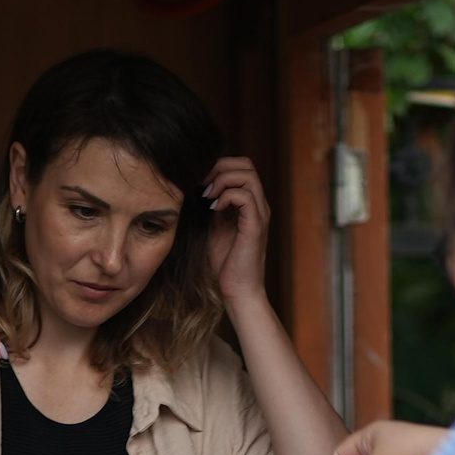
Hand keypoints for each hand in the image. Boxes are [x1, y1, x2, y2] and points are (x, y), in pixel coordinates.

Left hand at [201, 157, 270, 312]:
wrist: (237, 290)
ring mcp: (259, 213)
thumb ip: (211, 206)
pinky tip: (213, 209)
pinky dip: (226, 196)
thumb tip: (195, 187)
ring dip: (222, 180)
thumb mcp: (213, 227)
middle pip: (246, 164)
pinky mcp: (256, 225)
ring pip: (247, 174)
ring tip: (208, 196)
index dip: (218, 167)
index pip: (241, 166)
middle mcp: (258, 204)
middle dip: (220, 167)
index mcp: (249, 203)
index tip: (199, 183)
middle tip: (203, 186)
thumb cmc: (224, 263)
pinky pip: (245, 196)